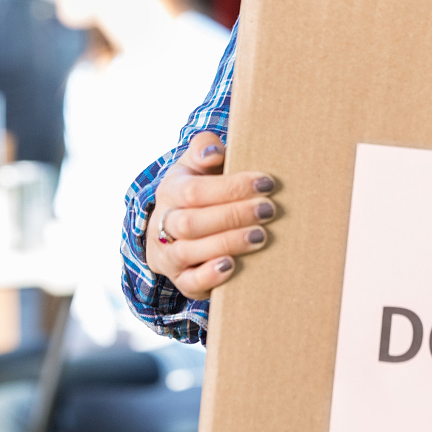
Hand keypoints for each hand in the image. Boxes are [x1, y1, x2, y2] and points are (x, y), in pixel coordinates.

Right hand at [144, 131, 277, 298]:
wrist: (178, 225)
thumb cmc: (201, 186)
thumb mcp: (197, 163)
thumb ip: (204, 148)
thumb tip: (214, 152)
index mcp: (170, 191)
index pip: (195, 191)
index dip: (231, 187)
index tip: (266, 183)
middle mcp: (163, 223)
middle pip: (191, 222)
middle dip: (233, 215)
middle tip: (269, 210)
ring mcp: (169, 254)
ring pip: (189, 251)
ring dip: (228, 243)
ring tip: (261, 236)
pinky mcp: (181, 279)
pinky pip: (189, 283)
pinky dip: (210, 276)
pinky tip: (232, 265)